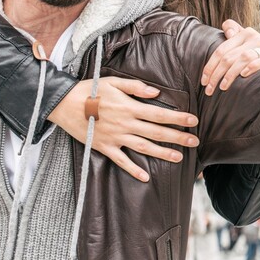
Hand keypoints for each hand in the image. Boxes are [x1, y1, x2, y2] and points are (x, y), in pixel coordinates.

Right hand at [48, 76, 198, 181]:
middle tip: (195, 141)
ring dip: (162, 153)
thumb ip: (136, 87)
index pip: (160, 114)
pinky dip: (133, 170)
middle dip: (178, 137)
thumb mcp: (113, 82)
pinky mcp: (104, 147)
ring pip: (144, 147)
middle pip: (156, 132)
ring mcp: (115, 137)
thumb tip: (156, 93)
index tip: (194, 120)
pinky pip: (121, 161)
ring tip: (179, 158)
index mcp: (130, 107)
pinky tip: (146, 177)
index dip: (178, 118)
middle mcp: (126, 124)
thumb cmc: (90, 90)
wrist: (64, 104)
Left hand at [200, 21, 259, 95]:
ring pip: (243, 58)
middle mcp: (255, 37)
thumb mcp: (245, 46)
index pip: (222, 50)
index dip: (210, 66)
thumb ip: (235, 36)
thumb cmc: (259, 58)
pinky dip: (252, 67)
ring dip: (230, 74)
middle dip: (216, 74)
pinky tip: (244, 76)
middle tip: (209, 90)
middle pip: (229, 56)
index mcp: (244, 34)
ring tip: (223, 87)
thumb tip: (228, 30)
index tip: (204, 81)